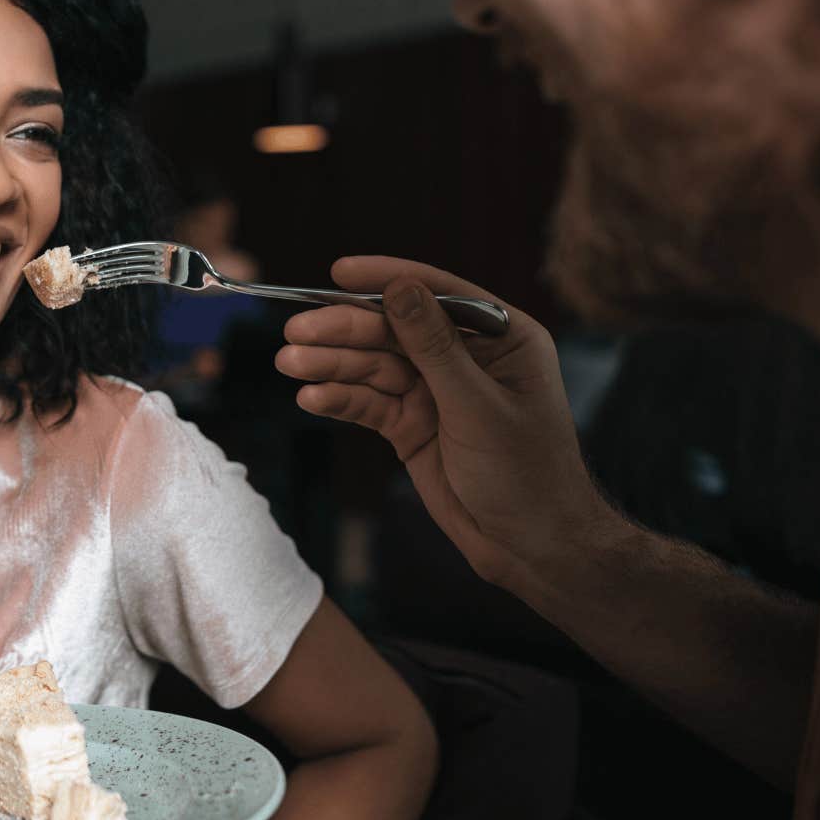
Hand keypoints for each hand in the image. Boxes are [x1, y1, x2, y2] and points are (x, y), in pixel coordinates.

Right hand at [274, 257, 619, 588]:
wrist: (530, 546)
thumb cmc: (527, 474)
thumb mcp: (478, 405)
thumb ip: (435, 346)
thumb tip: (400, 288)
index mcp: (502, 339)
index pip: (437, 295)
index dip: (386, 281)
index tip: (339, 273)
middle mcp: (465, 359)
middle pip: (394, 331)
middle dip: (344, 330)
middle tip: (296, 331)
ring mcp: (435, 393)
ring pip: (374, 367)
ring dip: (331, 364)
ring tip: (290, 363)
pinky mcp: (412, 426)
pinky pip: (369, 404)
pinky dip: (340, 400)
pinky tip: (312, 397)